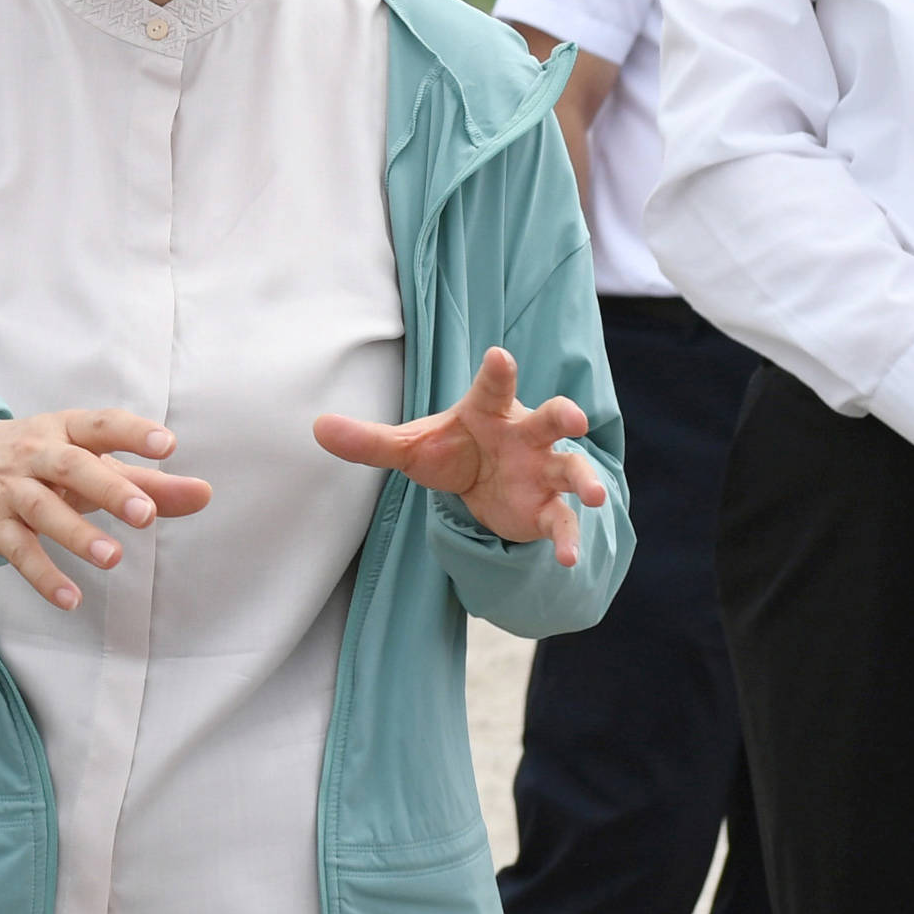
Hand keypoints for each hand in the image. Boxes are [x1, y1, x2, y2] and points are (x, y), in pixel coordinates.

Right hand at [0, 409, 214, 611]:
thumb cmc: (41, 462)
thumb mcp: (90, 462)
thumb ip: (149, 482)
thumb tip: (204, 495)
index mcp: (66, 430)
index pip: (101, 425)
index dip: (133, 432)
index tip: (168, 444)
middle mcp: (37, 454)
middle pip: (71, 467)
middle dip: (109, 489)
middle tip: (145, 515)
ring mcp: (12, 490)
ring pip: (43, 509)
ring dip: (77, 534)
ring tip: (113, 558)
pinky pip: (19, 552)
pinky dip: (43, 575)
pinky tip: (71, 598)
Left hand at [314, 346, 610, 567]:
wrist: (481, 488)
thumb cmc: (451, 451)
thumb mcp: (408, 448)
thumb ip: (369, 440)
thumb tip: (316, 427)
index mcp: (489, 411)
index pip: (493, 386)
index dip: (498, 371)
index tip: (499, 355)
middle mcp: (524, 435)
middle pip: (550, 419)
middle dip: (564, 416)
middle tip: (574, 418)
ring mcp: (541, 471)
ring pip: (571, 468)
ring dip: (586, 480)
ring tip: (596, 495)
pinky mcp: (546, 509)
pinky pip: (562, 521)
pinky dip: (567, 539)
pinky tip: (567, 558)